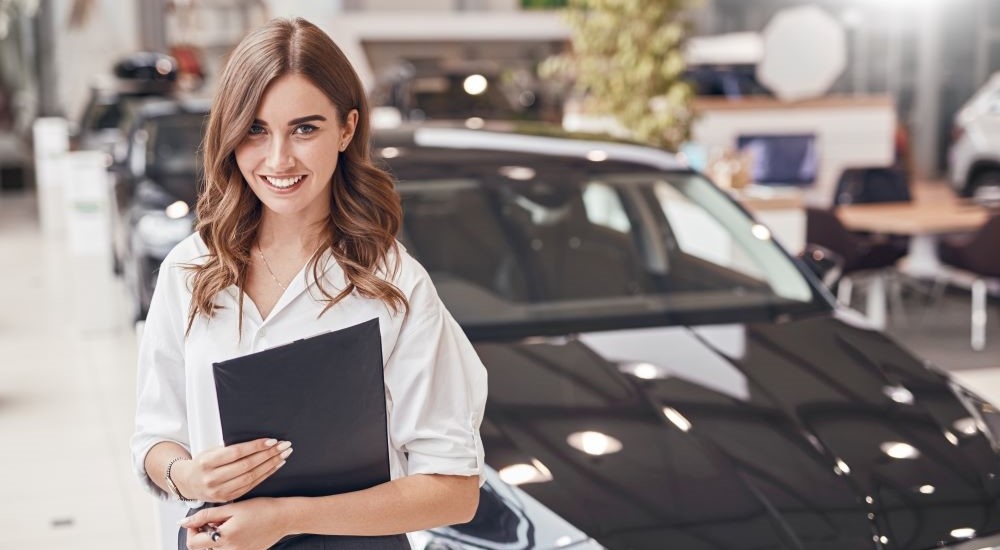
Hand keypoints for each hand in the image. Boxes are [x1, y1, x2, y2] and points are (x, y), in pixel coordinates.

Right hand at [174, 438, 292, 502]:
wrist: (189, 483)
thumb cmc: (203, 463)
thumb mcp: (210, 451)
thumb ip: (229, 448)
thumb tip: (257, 442)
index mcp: (207, 462)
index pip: (236, 453)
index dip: (255, 447)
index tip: (272, 441)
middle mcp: (212, 478)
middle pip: (246, 465)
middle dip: (268, 455)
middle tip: (284, 446)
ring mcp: (220, 491)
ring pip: (251, 477)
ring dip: (270, 465)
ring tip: (283, 455)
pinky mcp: (228, 498)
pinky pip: (251, 486)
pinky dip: (265, 475)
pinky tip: (275, 466)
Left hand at [180, 498, 289, 549]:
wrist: (284, 517)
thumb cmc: (262, 509)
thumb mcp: (231, 508)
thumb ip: (206, 516)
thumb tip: (184, 523)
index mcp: (224, 538)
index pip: (193, 543)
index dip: (192, 530)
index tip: (200, 521)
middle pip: (203, 548)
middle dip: (204, 534)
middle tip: (216, 520)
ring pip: (215, 549)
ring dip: (215, 538)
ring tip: (228, 524)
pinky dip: (227, 541)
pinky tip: (238, 530)